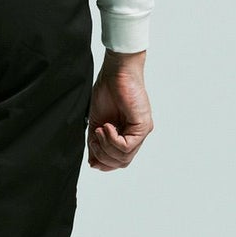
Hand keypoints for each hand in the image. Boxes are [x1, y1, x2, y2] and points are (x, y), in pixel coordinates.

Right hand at [87, 49, 152, 170]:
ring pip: (124, 157)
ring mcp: (141, 132)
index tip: (92, 151)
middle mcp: (136, 135)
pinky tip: (107, 126)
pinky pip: (127, 146)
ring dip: (106, 146)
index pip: (119, 161)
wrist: (115, 72)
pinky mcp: (143, 126)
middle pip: (121, 162)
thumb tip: (93, 163)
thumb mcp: (96, 123)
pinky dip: (112, 140)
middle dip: (103, 155)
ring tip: (100, 129)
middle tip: (94, 139)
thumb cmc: (107, 91)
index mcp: (126, 135)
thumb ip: (95, 144)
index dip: (104, 162)